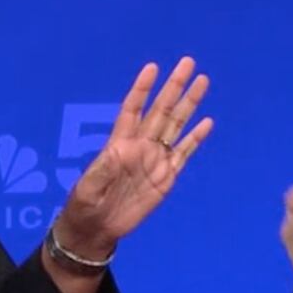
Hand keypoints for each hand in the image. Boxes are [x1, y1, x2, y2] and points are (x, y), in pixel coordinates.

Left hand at [55, 57, 213, 258]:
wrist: (98, 229)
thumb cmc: (85, 205)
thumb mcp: (88, 187)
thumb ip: (103, 169)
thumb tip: (119, 150)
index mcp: (120, 144)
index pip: (133, 109)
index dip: (142, 89)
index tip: (152, 67)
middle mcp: (140, 146)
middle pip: (161, 110)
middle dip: (174, 87)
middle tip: (188, 62)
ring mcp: (155, 160)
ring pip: (176, 126)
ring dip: (189, 104)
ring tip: (202, 81)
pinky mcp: (166, 177)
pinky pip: (184, 153)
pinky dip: (195, 138)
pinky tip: (207, 122)